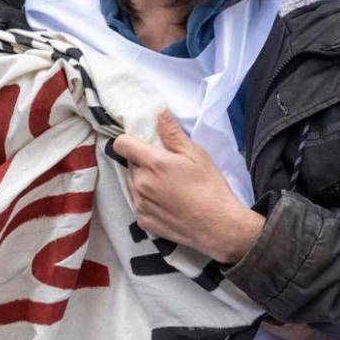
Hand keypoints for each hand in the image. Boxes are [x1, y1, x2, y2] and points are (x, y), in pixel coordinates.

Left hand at [113, 110, 264, 263]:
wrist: (218, 226)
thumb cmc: (210, 187)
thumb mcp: (196, 155)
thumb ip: (173, 134)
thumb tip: (159, 113)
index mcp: (153, 164)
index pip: (122, 144)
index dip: (130, 140)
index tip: (143, 144)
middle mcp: (140, 184)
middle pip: (130, 164)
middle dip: (143, 162)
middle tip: (166, 167)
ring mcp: (139, 204)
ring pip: (132, 183)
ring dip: (143, 181)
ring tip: (168, 187)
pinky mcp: (142, 221)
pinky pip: (137, 203)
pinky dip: (147, 200)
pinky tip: (167, 203)